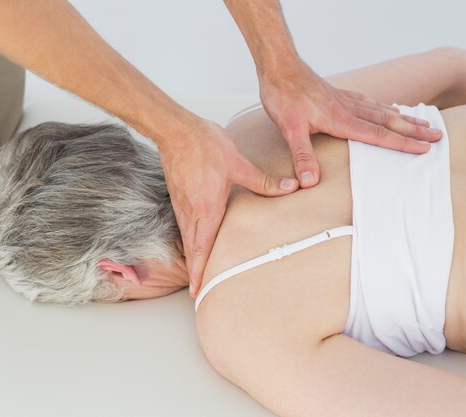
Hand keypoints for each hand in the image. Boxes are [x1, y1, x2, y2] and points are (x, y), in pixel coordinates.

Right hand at [158, 119, 298, 296]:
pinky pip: (184, 226)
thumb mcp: (238, 163)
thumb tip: (290, 188)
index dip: (200, 272)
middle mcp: (191, 212)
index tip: (198, 290)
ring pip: (187, 239)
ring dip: (193, 257)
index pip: (201, 249)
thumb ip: (264, 181)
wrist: (175, 130)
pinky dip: (191, 240)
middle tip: (200, 291)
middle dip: (196, 272)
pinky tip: (198, 240)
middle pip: (192, 250)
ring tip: (200, 272)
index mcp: (206, 209)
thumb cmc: (203, 145)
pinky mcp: (179, 198)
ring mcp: (182, 205)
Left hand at [259, 60, 442, 186]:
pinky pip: (370, 102)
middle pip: (389, 121)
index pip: (378, 134)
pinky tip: (389, 109)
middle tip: (438, 136)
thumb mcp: (289, 129)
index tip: (423, 149)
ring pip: (382, 110)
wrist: (279, 67)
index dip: (401, 143)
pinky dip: (385, 107)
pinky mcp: (339, 94)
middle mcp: (349, 108)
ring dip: (404, 118)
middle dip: (414, 131)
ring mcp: (346, 99)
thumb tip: (309, 182)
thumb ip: (302, 156)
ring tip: (424, 123)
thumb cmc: (284, 96)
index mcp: (341, 119)